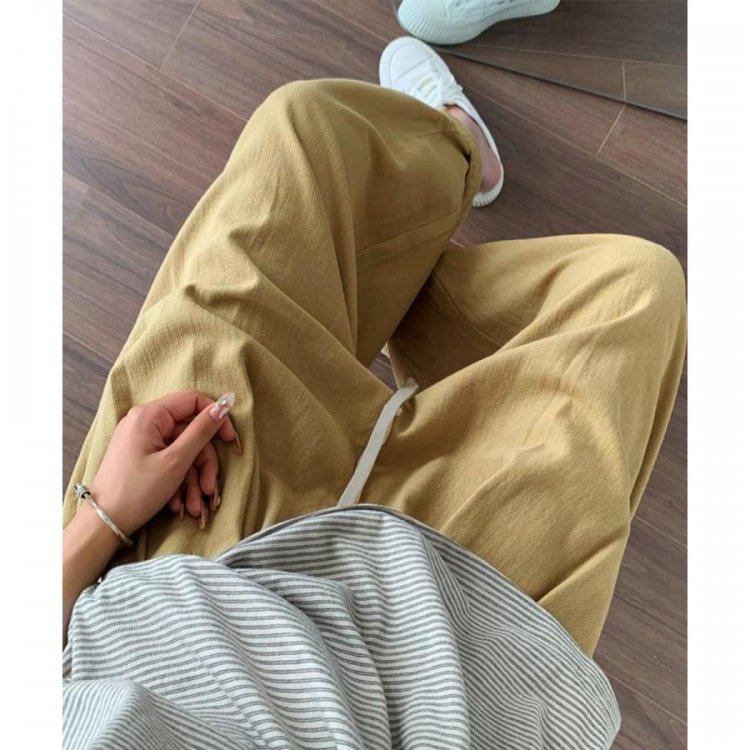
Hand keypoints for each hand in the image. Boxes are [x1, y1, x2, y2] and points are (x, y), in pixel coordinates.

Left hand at [88, 391, 237, 536]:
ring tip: (193, 507)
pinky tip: (178, 504)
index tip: (229, 440)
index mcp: (150, 415)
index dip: (215, 418)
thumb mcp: (176, 461)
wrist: (103, 523)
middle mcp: (145, 422)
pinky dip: (178, 482)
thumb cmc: (136, 491)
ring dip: (192, 480)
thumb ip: (201, 431)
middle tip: (208, 491)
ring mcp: (142, 441)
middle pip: (190, 433)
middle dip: (202, 465)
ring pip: (182, 452)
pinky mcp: (141, 457)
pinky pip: (169, 462)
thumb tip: (224, 405)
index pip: (193, 401)